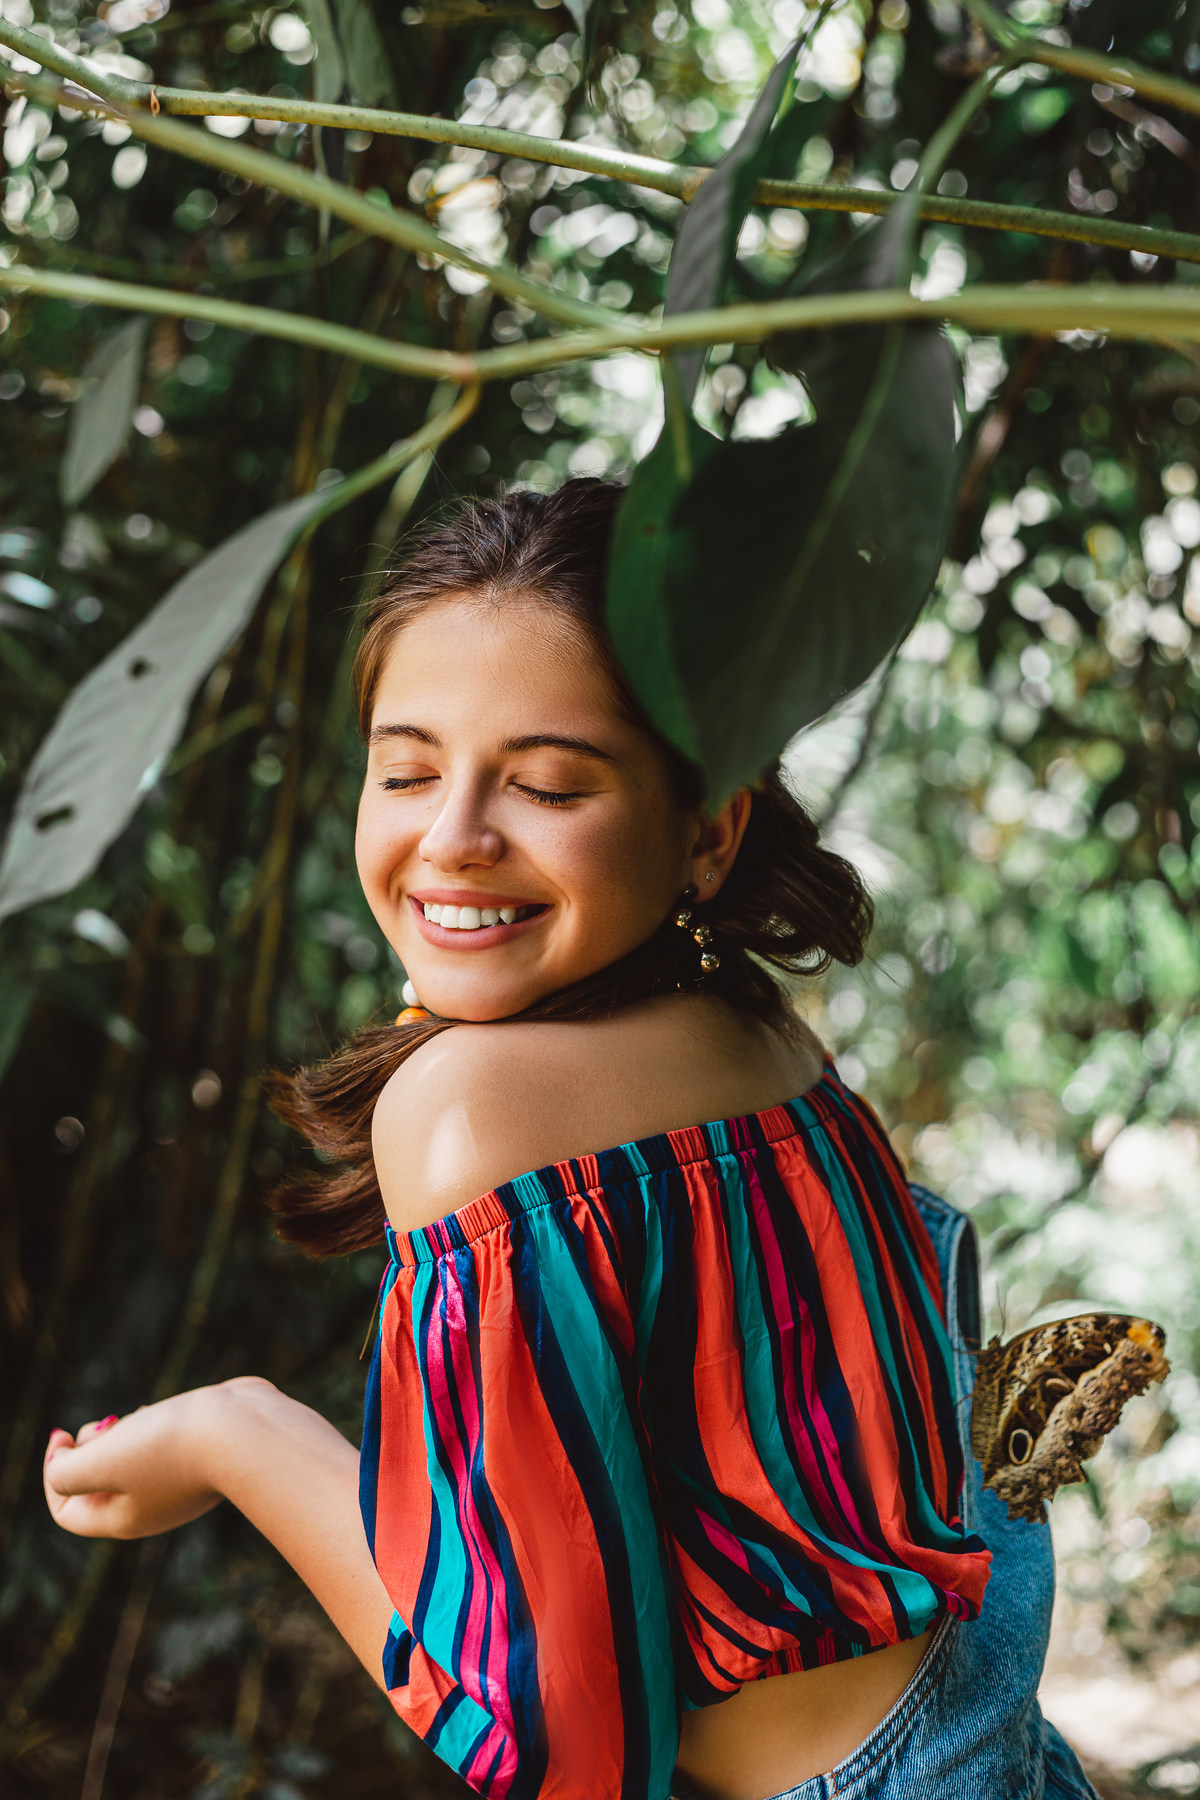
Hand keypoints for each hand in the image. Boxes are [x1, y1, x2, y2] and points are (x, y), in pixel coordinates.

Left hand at [44, 1389, 224, 1539]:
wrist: (245, 1432)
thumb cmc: (170, 1447)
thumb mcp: (102, 1460)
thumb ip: (66, 1471)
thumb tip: (61, 1466)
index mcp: (123, 1519)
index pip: (68, 1511)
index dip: (53, 1474)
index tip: (62, 1434)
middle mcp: (151, 1506)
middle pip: (97, 1484)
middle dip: (88, 1448)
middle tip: (105, 1425)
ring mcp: (178, 1482)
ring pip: (128, 1460)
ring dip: (118, 1434)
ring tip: (136, 1416)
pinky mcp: (200, 1456)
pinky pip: (159, 1445)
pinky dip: (147, 1426)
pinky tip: (156, 1409)